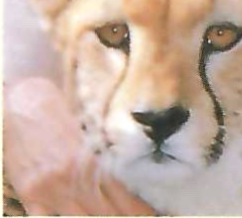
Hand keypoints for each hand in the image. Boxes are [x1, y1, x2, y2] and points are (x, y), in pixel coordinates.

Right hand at [3, 77, 154, 215]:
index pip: (121, 192)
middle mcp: (72, 177)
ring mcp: (48, 188)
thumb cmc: (58, 113)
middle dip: (122, 217)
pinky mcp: (28, 193)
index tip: (153, 215)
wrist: (23, 101)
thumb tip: (120, 181)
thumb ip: (99, 160)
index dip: (137, 209)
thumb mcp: (86, 135)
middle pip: (103, 210)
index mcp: (92, 159)